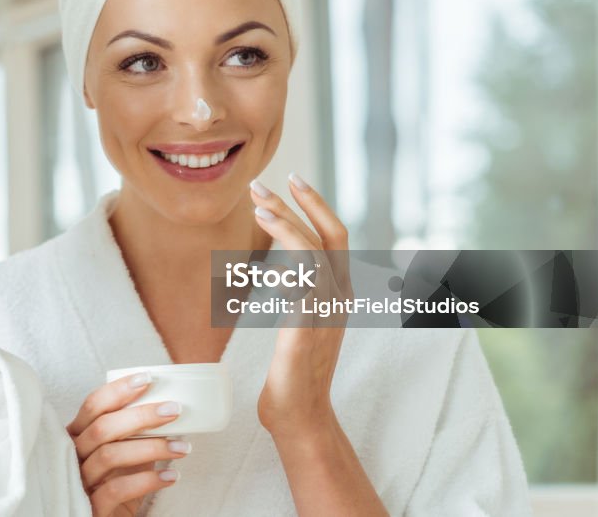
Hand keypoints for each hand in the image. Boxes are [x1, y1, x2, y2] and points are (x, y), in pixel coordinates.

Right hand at [67, 372, 189, 516]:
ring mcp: (79, 481)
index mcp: (78, 434)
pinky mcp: (90, 506)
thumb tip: (170, 406)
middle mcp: (73, 455)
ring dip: (151, 448)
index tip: (148, 378)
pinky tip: (171, 476)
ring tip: (182, 447)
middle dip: (141, 415)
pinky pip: (117, 489)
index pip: (93, 405)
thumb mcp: (125, 452)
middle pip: (103, 427)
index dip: (118, 390)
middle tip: (174, 410)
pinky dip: (147, 480)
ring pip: (110, 456)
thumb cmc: (117, 481)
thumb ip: (135, 432)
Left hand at [249, 174, 351, 438]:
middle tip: (262, 183)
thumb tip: (286, 278)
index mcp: (338, 293)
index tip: (291, 182)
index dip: (316, 205)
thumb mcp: (301, 327)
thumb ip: (300, 299)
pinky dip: (286, 255)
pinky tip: (263, 244)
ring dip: (286, 224)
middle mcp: (339, 296)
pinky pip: (303, 280)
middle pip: (328, 234)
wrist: (299, 415)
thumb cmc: (292, 376)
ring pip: (314, 251)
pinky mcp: (310, 323)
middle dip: (298, 203)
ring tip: (257, 205)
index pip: (335, 236)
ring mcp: (328, 309)